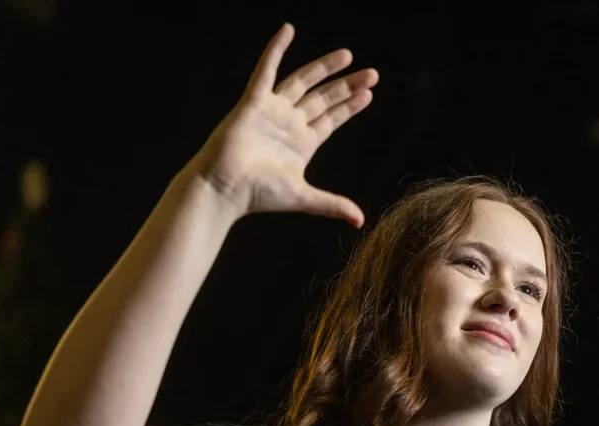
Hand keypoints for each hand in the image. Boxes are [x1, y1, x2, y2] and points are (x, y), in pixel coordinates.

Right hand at [189, 23, 377, 225]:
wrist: (226, 187)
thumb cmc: (260, 195)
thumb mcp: (304, 197)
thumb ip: (333, 205)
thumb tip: (360, 221)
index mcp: (302, 145)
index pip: (331, 120)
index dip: (349, 107)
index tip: (368, 94)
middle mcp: (289, 125)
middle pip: (324, 99)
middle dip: (347, 86)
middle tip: (372, 74)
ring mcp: (272, 111)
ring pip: (303, 82)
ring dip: (324, 68)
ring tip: (348, 55)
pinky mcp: (254, 101)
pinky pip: (265, 70)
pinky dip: (276, 49)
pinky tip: (288, 30)